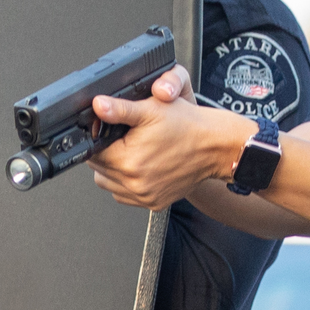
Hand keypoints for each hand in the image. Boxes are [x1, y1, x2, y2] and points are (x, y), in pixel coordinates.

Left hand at [89, 65, 255, 209]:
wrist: (217, 147)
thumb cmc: (188, 127)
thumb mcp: (152, 109)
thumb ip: (119, 109)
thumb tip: (97, 106)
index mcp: (128, 161)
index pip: (92, 153)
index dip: (97, 138)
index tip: (109, 130)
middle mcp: (134, 184)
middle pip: (99, 169)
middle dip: (106, 153)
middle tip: (125, 138)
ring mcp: (144, 196)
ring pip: (109, 184)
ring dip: (114, 170)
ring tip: (133, 151)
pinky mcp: (154, 203)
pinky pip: (126, 195)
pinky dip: (127, 183)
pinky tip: (141, 166)